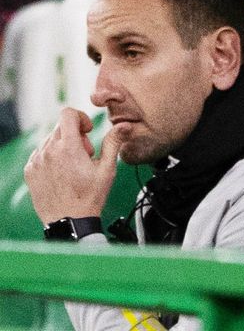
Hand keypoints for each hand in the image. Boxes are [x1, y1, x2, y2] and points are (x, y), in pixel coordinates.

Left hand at [24, 108, 124, 223]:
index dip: (81, 118)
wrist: (69, 221)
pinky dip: (51, 157)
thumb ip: (113, 143)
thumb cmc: (90, 197)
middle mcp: (49, 150)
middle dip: (75, 135)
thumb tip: (123, 126)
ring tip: (73, 167)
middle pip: (61, 127)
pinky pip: (40, 153)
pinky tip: (62, 172)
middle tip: (85, 155)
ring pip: (50, 140)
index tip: (88, 131)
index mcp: (69, 147)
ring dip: (63, 146)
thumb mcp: (107, 169)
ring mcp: (37, 160)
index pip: (68, 114)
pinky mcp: (30, 170)